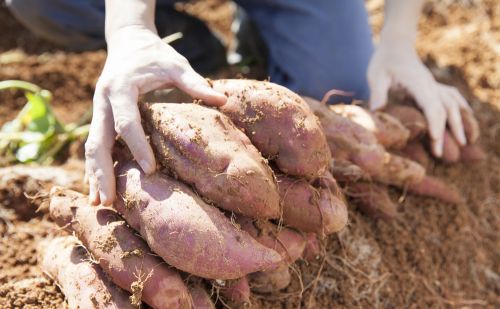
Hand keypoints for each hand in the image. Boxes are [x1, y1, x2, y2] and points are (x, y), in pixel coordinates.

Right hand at [85, 26, 226, 204]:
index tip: (150, 170)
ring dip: (93, 175)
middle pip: (98, 141)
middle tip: (108, 201)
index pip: (127, 121)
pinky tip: (98, 188)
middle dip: (102, 172)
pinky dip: (95, 167)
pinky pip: (95, 145)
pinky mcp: (99, 117)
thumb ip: (195, 83)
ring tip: (98, 204)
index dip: (138, 145)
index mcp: (120, 88)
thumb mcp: (176, 64)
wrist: (128, 40)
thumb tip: (224, 100)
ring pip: (91, 147)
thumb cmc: (155, 54)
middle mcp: (103, 101)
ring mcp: (98, 110)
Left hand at [367, 40, 470, 156]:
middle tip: (442, 155)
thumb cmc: (384, 61)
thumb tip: (377, 110)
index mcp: (418, 83)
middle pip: (445, 109)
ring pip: (454, 105)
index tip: (436, 140)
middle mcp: (431, 85)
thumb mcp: (376, 75)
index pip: (431, 105)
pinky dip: (462, 111)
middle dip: (448, 132)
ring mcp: (435, 85)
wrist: (396, 46)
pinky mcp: (434, 87)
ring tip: (467, 143)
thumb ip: (378, 92)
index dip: (435, 123)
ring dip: (462, 123)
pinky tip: (467, 123)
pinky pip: (453, 98)